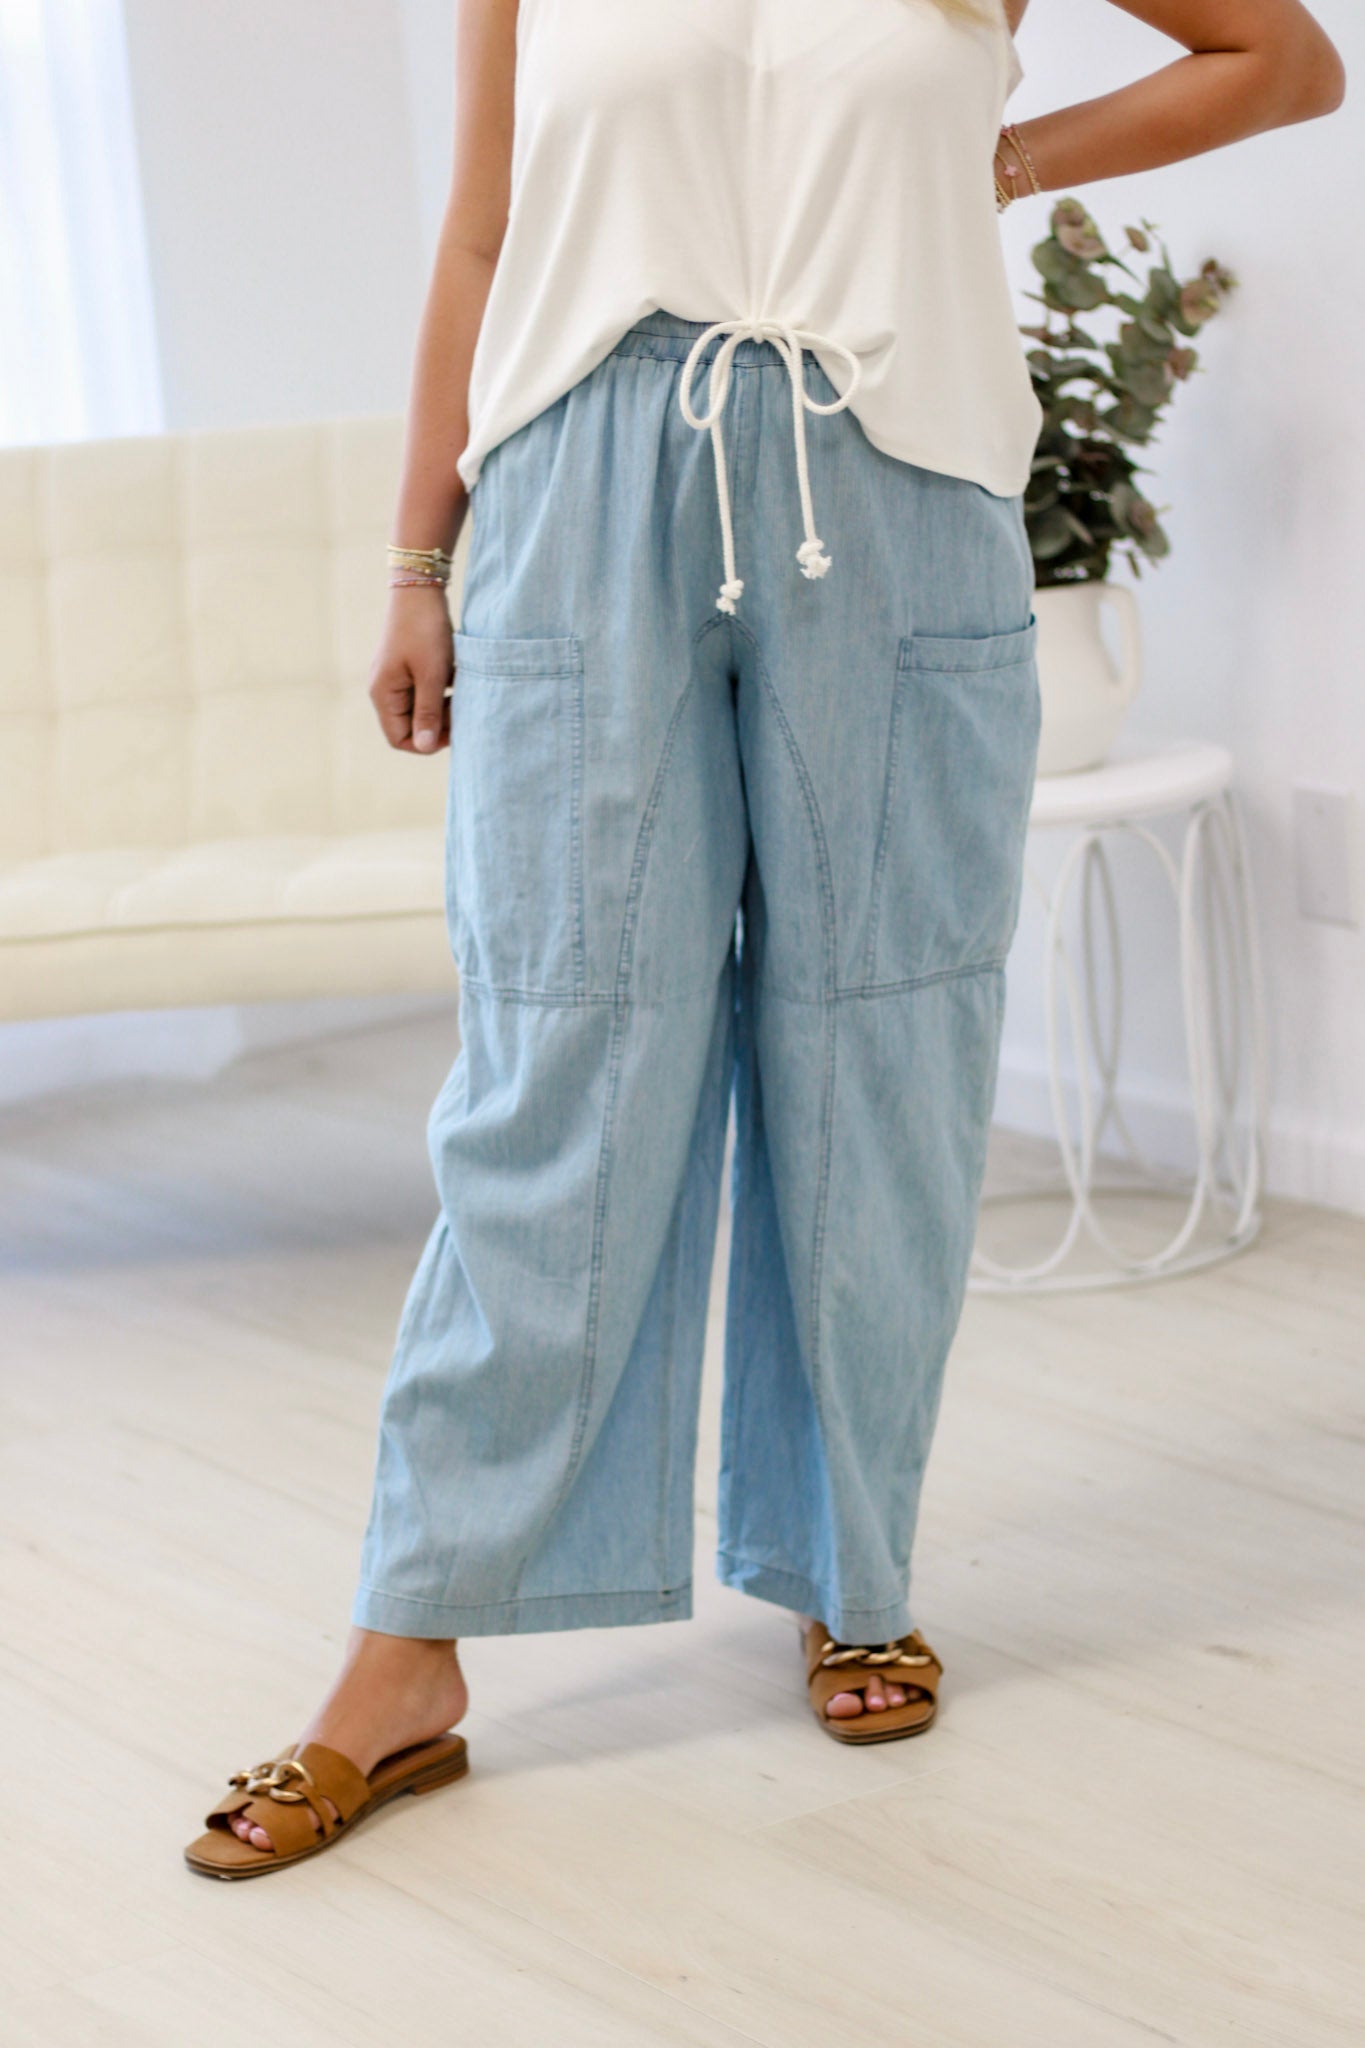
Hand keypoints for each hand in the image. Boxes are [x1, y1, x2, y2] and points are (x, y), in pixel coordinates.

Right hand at [369, 584, 453, 753]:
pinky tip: (456, 680)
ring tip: (461, 693)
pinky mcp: (407, 667)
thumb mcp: (431, 674)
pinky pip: (423, 692)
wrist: (420, 587)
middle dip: (437, 724)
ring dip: (442, 707)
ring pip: (420, 709)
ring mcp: (395, 678)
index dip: (426, 742)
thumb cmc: (424, 630)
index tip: (453, 729)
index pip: (400, 739)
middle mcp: (384, 689)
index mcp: (383, 694)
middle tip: (462, 710)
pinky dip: (441, 691)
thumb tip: (426, 747)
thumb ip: (428, 712)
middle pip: (410, 726)